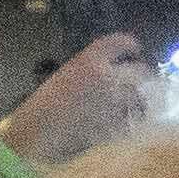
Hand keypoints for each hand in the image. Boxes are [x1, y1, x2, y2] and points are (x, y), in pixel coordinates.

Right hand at [0, 38, 156, 177]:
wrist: (35, 134)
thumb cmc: (42, 106)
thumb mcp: (64, 77)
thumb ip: (90, 71)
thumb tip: (112, 73)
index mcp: (89, 60)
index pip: (120, 43)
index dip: (131, 46)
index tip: (135, 51)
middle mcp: (106, 76)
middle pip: (141, 70)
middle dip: (143, 77)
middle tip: (140, 84)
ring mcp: (114, 101)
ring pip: (140, 98)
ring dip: (139, 102)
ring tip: (133, 107)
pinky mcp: (116, 124)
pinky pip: (132, 121)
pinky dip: (130, 123)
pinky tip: (122, 126)